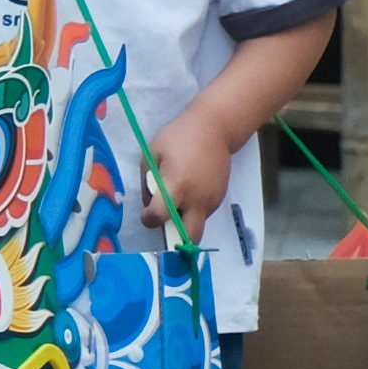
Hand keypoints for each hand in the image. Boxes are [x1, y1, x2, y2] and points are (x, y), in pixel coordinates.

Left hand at [141, 108, 235, 250]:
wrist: (215, 128)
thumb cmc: (178, 138)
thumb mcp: (152, 155)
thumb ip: (147, 183)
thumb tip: (149, 203)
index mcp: (176, 186)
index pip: (160, 217)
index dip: (149, 219)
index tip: (146, 214)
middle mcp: (196, 199)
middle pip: (189, 238)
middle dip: (176, 240)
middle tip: (166, 227)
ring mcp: (211, 200)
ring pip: (197, 225)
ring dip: (184, 222)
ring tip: (178, 201)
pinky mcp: (220, 197)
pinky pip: (204, 213)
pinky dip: (194, 211)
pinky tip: (189, 192)